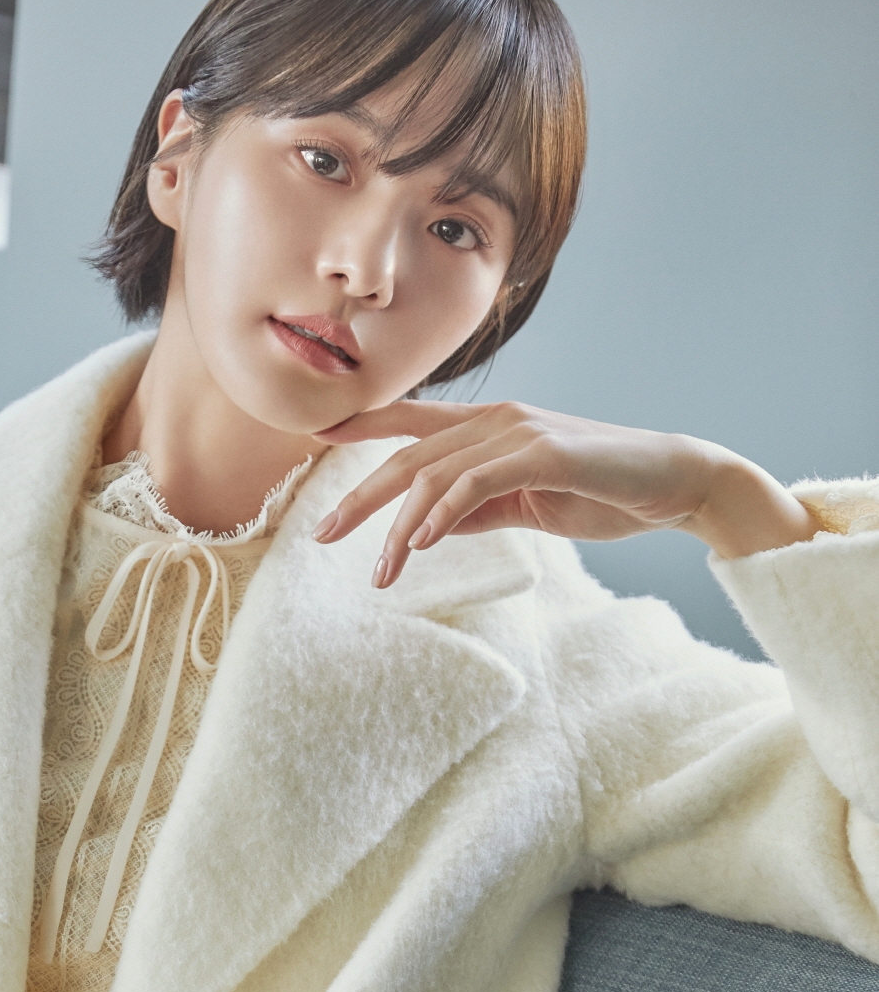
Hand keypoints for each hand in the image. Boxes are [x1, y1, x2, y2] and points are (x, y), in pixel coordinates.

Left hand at [311, 399, 816, 586]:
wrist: (674, 484)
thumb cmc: (604, 492)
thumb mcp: (528, 504)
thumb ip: (480, 509)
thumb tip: (432, 527)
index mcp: (492, 428)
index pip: (413, 421)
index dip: (363, 425)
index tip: (316, 440)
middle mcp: (498, 420)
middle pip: (409, 454)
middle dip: (360, 496)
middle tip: (323, 535)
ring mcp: (521, 432)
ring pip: (435, 473)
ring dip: (400, 526)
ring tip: (379, 572)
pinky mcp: (544, 453)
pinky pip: (476, 482)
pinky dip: (443, 513)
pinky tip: (422, 543)